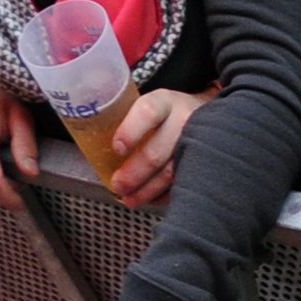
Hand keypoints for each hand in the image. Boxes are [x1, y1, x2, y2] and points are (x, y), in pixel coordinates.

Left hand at [106, 84, 211, 207]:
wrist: (208, 114)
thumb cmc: (166, 115)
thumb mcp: (149, 107)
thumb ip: (129, 122)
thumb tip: (93, 147)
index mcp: (164, 102)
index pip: (148, 112)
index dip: (131, 131)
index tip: (117, 148)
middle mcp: (184, 119)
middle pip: (157, 151)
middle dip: (134, 174)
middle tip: (118, 185)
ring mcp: (200, 141)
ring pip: (171, 171)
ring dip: (147, 190)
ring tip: (130, 198)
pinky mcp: (207, 161)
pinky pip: (185, 183)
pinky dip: (166, 194)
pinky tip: (153, 198)